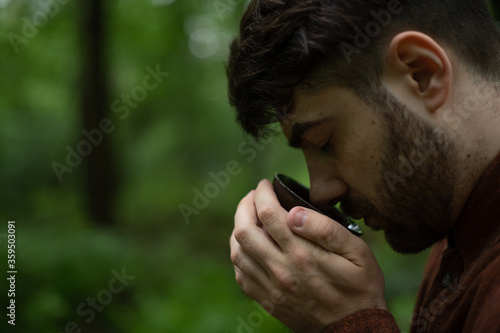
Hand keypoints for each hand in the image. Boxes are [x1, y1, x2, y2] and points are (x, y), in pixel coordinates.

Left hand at [229, 179, 386, 331]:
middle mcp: (281, 271)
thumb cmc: (360, 287)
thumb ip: (326, 229)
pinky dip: (239, 254)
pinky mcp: (267, 301)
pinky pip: (241, 274)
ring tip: (249, 217)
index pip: (268, 214)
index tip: (265, 185)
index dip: (262, 194)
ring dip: (238, 229)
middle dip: (244, 206)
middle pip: (244, 231)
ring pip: (237, 252)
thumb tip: (295, 212)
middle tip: (253, 197)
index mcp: (302, 255)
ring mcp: (271, 288)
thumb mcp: (357, 252)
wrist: (354, 330)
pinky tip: (249, 246)